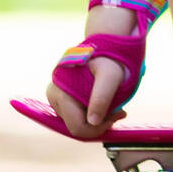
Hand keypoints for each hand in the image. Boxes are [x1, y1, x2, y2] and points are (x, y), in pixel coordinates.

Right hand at [45, 4, 134, 139]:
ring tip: (113, 103)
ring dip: (96, 119)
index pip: (78, 128)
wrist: (104, 44)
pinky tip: (104, 102)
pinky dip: (92, 113)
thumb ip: (102, 97)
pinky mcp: (61, 97)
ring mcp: (55, 97)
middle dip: (99, 123)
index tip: (119, 114)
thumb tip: (92, 121)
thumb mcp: (111, 75)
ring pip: (77, 122)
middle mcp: (53, 96)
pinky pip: (77, 115)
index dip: (100, 128)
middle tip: (119, 110)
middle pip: (76, 127)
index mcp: (61, 92)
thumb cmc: (109, 57)